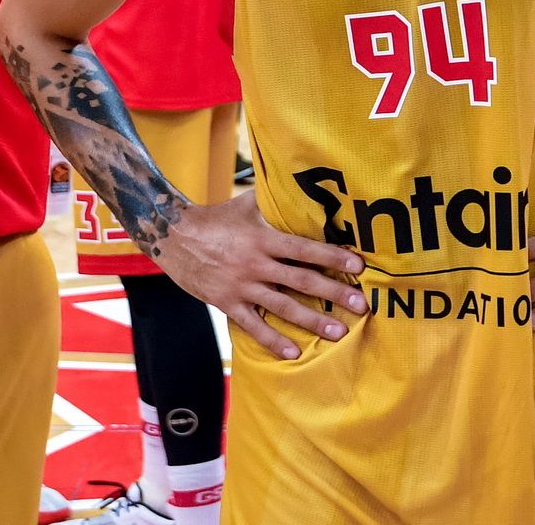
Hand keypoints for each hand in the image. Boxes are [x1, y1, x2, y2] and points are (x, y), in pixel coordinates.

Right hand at [152, 192, 367, 360]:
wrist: (173, 236)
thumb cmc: (216, 218)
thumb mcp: (246, 204)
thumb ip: (273, 201)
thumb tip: (300, 182)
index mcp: (263, 238)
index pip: (304, 249)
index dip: (332, 257)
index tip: (357, 266)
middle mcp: (255, 263)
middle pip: (301, 280)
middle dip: (333, 293)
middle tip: (361, 306)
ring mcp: (241, 286)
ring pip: (282, 306)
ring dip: (312, 320)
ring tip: (338, 332)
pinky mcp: (227, 302)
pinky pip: (253, 325)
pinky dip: (273, 340)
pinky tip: (293, 353)